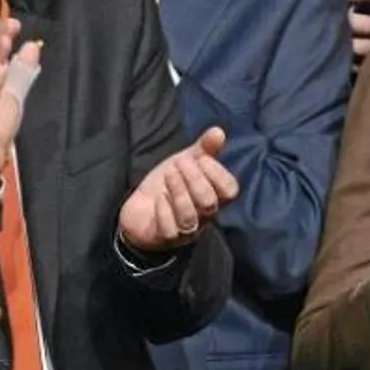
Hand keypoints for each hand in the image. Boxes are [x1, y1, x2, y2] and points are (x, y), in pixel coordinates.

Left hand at [119, 128, 240, 253]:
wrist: (140, 210)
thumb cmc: (169, 185)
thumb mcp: (186, 162)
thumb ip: (204, 149)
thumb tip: (219, 131)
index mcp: (213, 196)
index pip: (229, 191)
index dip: (217, 173)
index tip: (200, 157)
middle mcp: (203, 216)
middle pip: (209, 203)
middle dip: (194, 179)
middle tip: (179, 164)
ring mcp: (185, 230)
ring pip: (190, 218)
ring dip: (179, 192)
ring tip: (168, 174)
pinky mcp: (165, 238)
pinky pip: (170, 230)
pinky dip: (165, 210)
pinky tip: (159, 198)